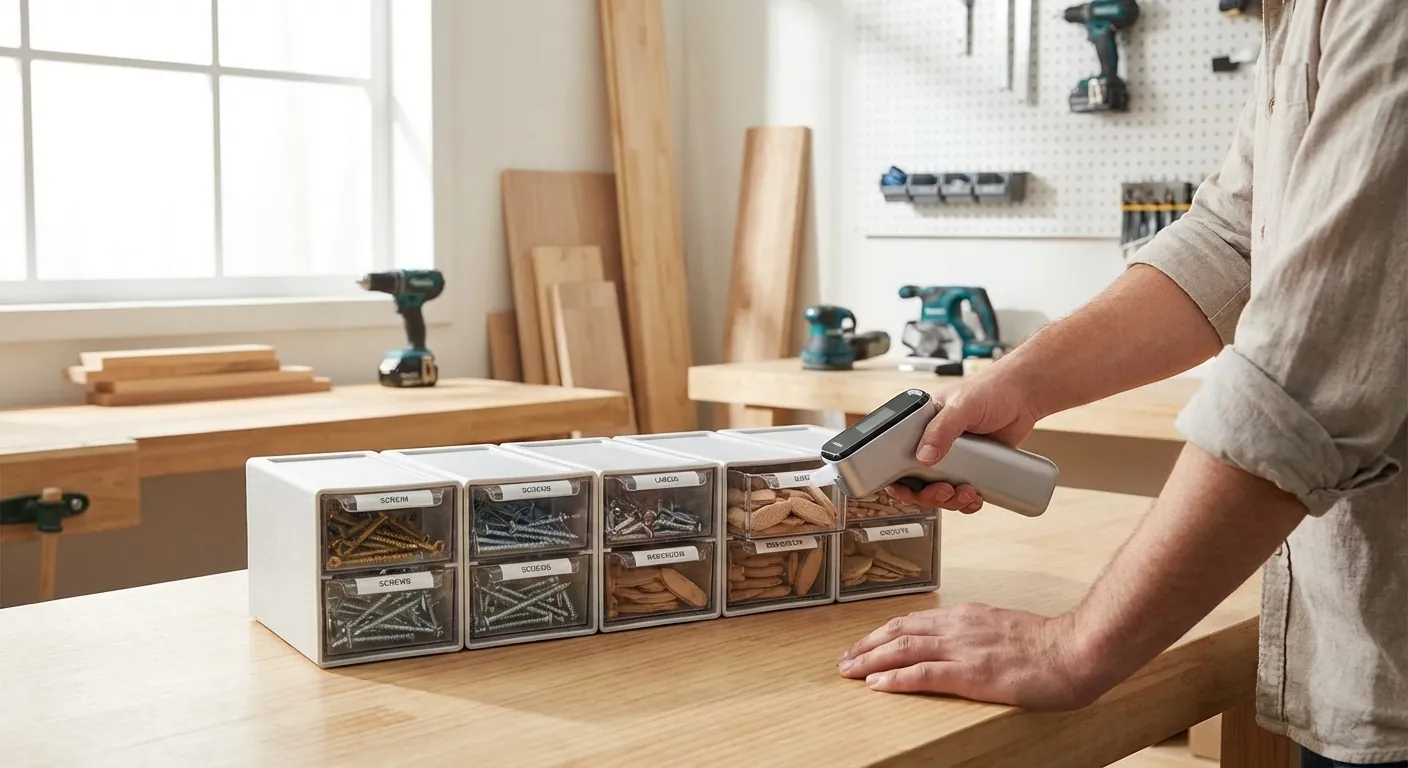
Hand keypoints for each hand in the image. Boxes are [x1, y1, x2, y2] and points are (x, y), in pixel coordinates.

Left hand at [836, 603, 1102, 710]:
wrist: (1075, 650)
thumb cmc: (1049, 645)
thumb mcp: (1006, 628)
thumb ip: (980, 633)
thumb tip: (963, 644)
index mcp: (967, 616)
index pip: (914, 621)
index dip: (885, 632)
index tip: (866, 643)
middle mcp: (959, 627)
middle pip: (900, 631)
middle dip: (868, 645)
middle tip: (845, 659)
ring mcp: (963, 649)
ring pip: (903, 649)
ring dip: (871, 660)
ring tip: (849, 671)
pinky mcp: (972, 673)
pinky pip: (924, 674)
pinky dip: (896, 679)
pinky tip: (877, 684)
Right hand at [888, 370, 1041, 511]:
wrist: (1025, 397)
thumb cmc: (991, 389)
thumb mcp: (962, 406)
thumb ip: (941, 429)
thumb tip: (924, 457)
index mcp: (922, 425)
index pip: (898, 455)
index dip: (897, 477)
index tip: (903, 489)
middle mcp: (934, 443)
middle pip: (918, 481)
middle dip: (929, 494)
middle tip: (945, 491)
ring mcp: (954, 458)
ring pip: (941, 491)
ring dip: (951, 501)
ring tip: (967, 494)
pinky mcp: (973, 468)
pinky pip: (962, 493)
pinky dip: (967, 502)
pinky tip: (976, 499)